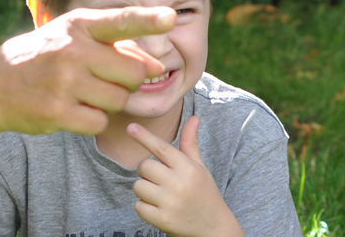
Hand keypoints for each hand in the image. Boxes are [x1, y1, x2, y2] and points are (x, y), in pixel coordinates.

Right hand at [0, 6, 173, 137]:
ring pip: (119, 99)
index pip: (120, 20)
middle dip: (129, 80)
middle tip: (106, 79)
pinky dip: (93, 120)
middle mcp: (72, 50)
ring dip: (111, 102)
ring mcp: (64, 82)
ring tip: (86, 93)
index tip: (171, 18)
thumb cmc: (43, 58)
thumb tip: (155, 66)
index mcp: (77, 25)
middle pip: (133, 72)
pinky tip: (74, 110)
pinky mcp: (58, 112)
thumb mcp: (71, 37)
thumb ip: (114, 45)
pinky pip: (99, 122)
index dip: (148, 19)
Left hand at [130, 116, 243, 236]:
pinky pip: (139, 206)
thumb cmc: (204, 193)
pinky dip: (145, 207)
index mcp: (188, 168)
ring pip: (138, 186)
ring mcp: (170, 203)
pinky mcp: (162, 220)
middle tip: (161, 180)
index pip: (161, 148)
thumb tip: (194, 118)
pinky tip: (160, 209)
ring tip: (161, 196)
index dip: (144, 137)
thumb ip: (190, 143)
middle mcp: (179, 183)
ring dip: (145, 190)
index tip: (130, 127)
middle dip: (147, 172)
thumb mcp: (200, 167)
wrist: (213, 228)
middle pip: (144, 167)